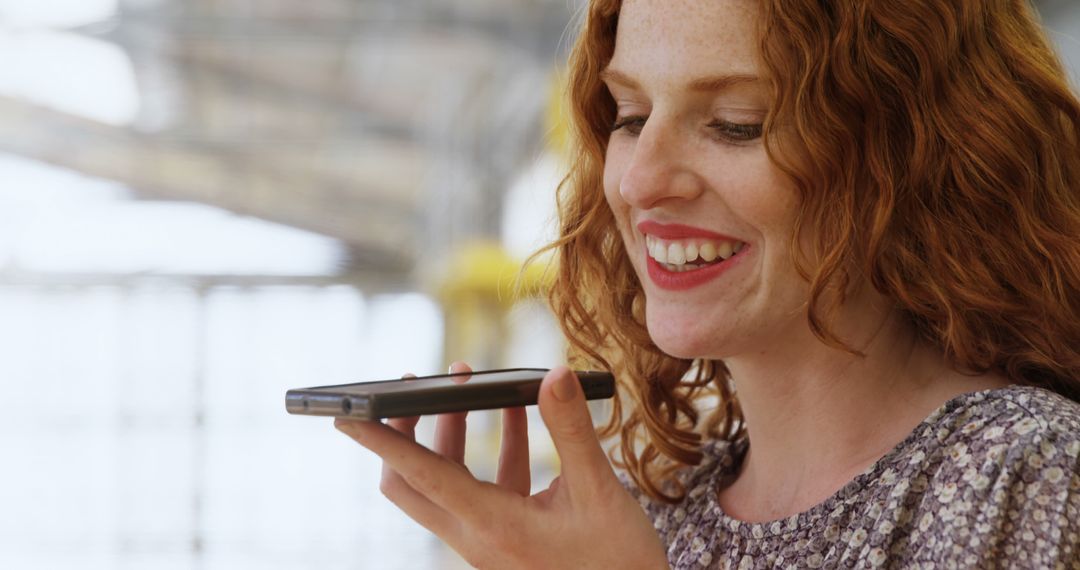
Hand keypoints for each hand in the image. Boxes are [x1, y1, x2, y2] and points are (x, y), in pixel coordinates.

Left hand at [335, 363, 669, 569]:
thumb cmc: (618, 562)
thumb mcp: (599, 491)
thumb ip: (572, 430)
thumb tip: (554, 374)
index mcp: (491, 524)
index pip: (419, 473)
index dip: (380, 439)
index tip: (346, 413)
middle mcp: (476, 535)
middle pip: (409, 483)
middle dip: (404, 432)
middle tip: (415, 388)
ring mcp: (487, 541)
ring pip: (442, 485)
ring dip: (449, 435)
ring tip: (467, 385)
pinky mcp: (504, 540)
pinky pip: (479, 490)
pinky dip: (489, 453)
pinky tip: (515, 416)